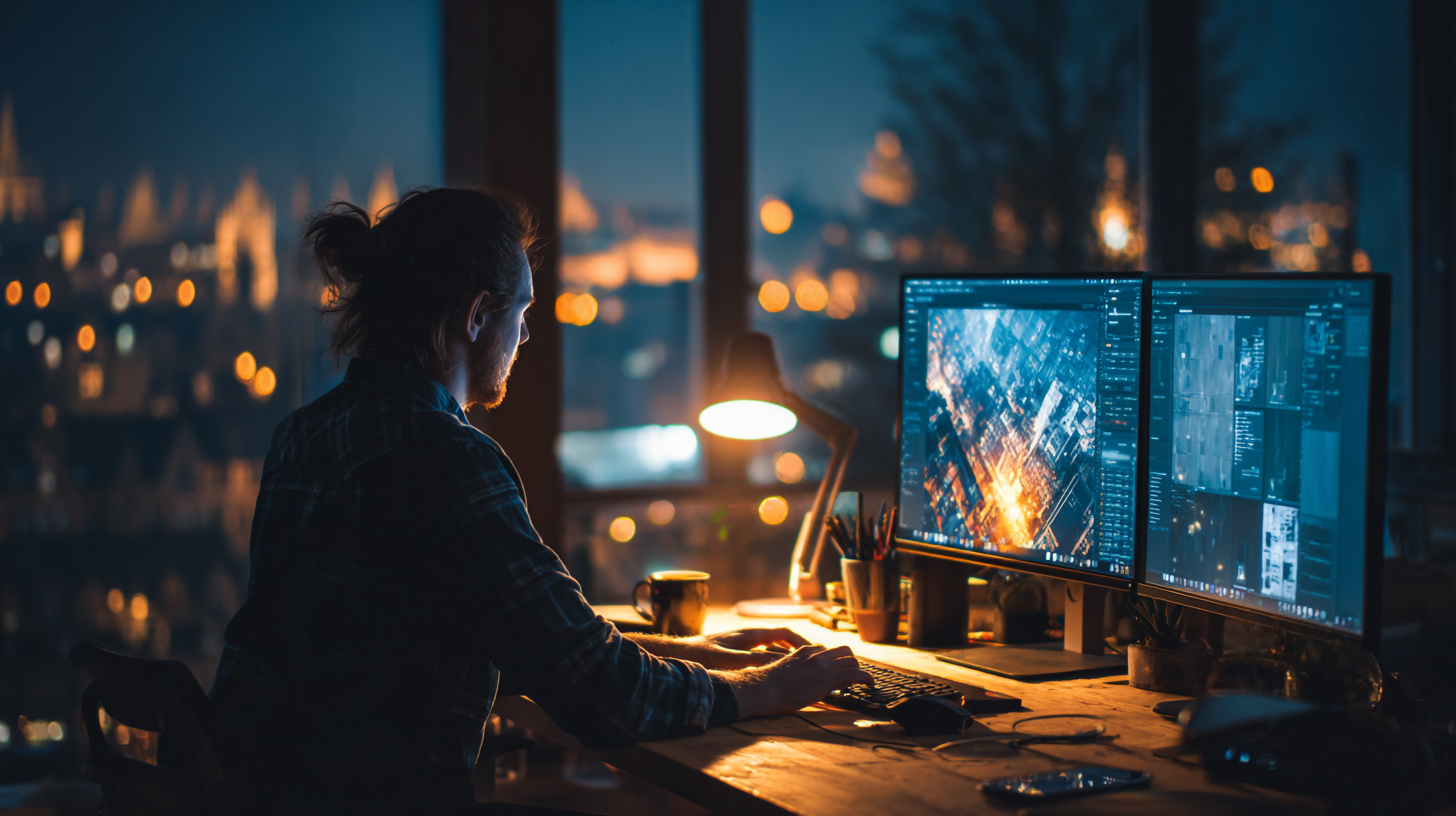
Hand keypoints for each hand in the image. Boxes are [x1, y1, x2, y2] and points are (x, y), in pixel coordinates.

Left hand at [687, 628, 810, 669]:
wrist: (679, 654)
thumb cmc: (703, 656)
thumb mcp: (732, 660)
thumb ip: (757, 660)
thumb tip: (783, 662)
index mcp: (751, 634)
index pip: (785, 633)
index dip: (802, 642)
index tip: (815, 653)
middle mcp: (749, 636)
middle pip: (781, 639)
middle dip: (798, 648)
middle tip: (812, 662)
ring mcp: (742, 643)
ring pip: (772, 646)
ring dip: (786, 655)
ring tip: (798, 669)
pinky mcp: (735, 651)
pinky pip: (761, 654)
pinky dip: (772, 660)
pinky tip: (773, 674)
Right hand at [717, 644, 873, 717]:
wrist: (765, 687)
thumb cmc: (768, 685)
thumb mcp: (782, 671)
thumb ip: (792, 670)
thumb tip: (789, 678)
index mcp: (804, 652)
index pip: (827, 650)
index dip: (835, 661)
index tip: (836, 670)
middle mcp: (816, 654)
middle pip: (844, 650)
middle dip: (851, 661)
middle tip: (852, 674)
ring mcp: (823, 665)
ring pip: (852, 660)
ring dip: (859, 670)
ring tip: (864, 682)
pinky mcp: (829, 678)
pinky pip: (855, 674)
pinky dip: (867, 678)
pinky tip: (871, 685)